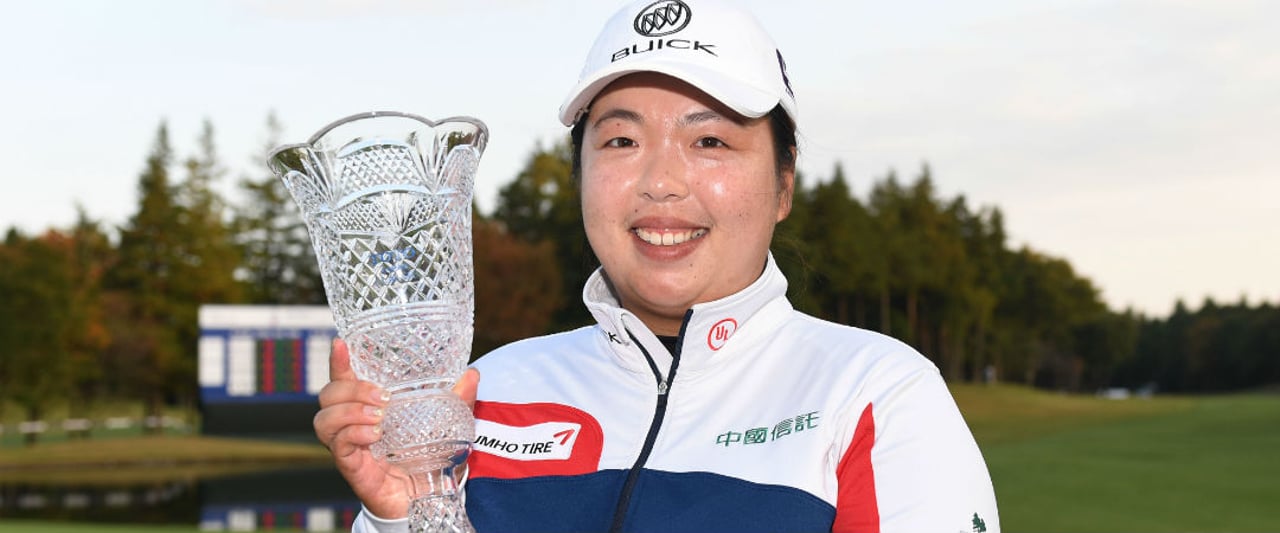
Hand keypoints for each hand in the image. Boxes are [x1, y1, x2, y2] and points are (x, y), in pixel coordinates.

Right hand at [313, 338, 479, 518]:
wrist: (430, 498)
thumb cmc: (430, 458)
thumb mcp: (448, 425)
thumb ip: (458, 400)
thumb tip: (472, 374)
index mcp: (369, 406)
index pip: (344, 378)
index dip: (339, 361)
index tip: (341, 344)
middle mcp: (353, 424)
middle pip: (327, 395)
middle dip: (350, 388)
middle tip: (382, 396)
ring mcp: (350, 446)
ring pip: (324, 419)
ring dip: (349, 411)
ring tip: (379, 417)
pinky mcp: (352, 468)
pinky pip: (338, 445)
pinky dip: (353, 435)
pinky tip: (374, 435)